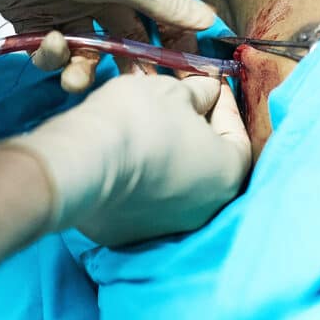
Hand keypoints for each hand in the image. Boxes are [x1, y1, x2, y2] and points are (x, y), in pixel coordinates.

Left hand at [0, 0, 216, 92]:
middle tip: (137, 93)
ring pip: (90, 51)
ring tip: (75, 79)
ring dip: (86, 70)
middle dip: (133, 66)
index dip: (178, 38)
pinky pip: (54, 51)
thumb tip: (210, 18)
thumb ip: (163, 3)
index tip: (187, 72)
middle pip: (130, 37)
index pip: (167, 7)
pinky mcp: (34, 19)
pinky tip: (47, 44)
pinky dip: (52, 55)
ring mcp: (68, 5)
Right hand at [1, 74, 250, 246]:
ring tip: (147, 120)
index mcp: (228, 175)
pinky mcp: (128, 234)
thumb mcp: (174, 92)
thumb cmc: (140, 120)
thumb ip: (199, 92)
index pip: (236, 134)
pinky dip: (140, 174)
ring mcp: (166, 227)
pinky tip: (125, 150)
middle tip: (179, 100)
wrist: (82, 162)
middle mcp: (205, 210)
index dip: (223, 104)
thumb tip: (207, 93)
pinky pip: (142, 198)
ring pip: (173, 181)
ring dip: (166, 150)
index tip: (210, 84)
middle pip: (205, 160)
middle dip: (194, 127)